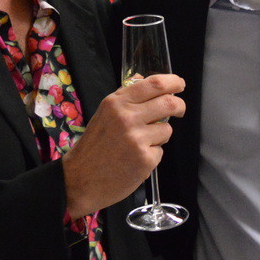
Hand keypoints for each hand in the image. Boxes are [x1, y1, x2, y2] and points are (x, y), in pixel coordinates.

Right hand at [62, 73, 184, 216]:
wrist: (79, 180)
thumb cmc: (93, 147)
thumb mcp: (104, 113)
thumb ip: (124, 96)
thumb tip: (144, 79)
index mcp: (117, 103)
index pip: (154, 84)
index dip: (173, 82)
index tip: (180, 84)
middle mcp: (127, 117)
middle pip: (169, 103)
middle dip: (179, 106)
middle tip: (178, 110)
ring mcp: (137, 139)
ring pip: (167, 129)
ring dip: (160, 135)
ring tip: (141, 143)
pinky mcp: (144, 160)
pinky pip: (160, 151)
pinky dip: (151, 154)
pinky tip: (135, 159)